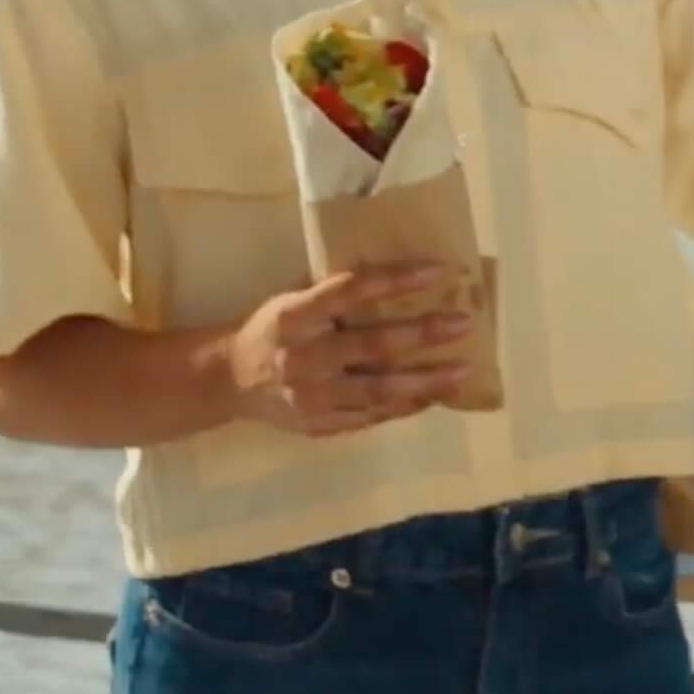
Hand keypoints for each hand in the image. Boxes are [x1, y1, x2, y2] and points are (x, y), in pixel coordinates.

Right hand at [225, 264, 469, 436]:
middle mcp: (303, 358)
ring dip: (426, 380)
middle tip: (464, 323)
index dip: (394, 280)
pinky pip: (371, 416)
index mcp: (293, 317)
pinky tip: (435, 395)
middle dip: (422, 335)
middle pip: (372, 346)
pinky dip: (406, 406)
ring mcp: (312, 397)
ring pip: (379, 390)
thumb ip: (331, 292)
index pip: (348, 292)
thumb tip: (396, 269)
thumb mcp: (289, 299)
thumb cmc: (271, 329)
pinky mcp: (320, 424)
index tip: (437, 270)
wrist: (229, 382)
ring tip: (464, 370)